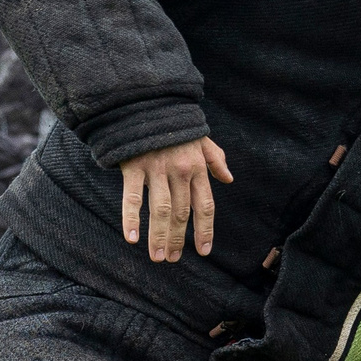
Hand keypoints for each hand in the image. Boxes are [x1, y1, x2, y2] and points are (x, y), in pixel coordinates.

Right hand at [119, 135, 230, 261]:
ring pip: (160, 211)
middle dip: (177, 239)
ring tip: (157, 257)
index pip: (205, 205)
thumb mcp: (201, 138)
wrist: (146, 101)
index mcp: (198, 167)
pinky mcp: (133, 166)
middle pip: (181, 213)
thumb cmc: (174, 123)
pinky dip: (131, 220)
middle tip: (171, 259)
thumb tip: (229, 179)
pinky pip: (132, 198)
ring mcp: (156, 169)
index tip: (203, 250)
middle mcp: (180, 171)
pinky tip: (131, 239)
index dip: (205, 230)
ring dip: (158, 237)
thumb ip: (216, 159)